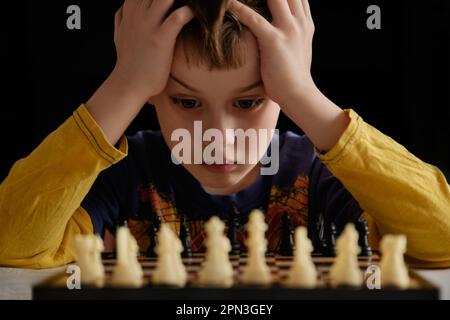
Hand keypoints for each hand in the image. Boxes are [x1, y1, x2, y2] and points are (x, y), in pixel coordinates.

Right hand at [113, 0, 193, 99]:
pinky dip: (190, 12)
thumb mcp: (119, 33)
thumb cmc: (128, 61)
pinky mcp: (160, 38)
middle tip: (196, 0)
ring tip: (200, 3)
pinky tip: (197, 14)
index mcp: (130, 9)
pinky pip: (178, 17)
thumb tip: (125, 5)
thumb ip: (122, 16)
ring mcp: (149, 24)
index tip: (171, 1)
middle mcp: (139, 13)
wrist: (129, 84)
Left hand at [230, 0, 348, 151]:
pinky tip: (228, 3)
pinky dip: (240, 9)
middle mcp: (299, 21)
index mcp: (305, 22)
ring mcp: (289, 30)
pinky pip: (255, 20)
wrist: (298, 93)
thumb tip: (280, 25)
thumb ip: (292, 31)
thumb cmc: (293, 74)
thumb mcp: (298, 47)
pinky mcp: (274, 41)